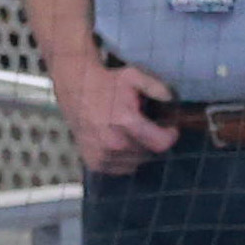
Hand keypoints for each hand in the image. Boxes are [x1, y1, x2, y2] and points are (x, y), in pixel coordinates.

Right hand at [55, 56, 178, 174]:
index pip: (161, 144)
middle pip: (150, 152)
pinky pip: (122, 168)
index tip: (170, 128)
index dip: (170, 136)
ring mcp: (102, 155)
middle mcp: (114, 143)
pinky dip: (125, 158)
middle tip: (144, 125)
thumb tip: (171, 99)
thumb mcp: (133, 76)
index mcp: (125, 123)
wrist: (74, 88)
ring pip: (137, 161)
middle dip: (151, 139)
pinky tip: (119, 141)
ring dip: (138, 150)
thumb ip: (155, 86)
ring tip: (129, 132)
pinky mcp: (94, 162)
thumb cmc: (107, 82)